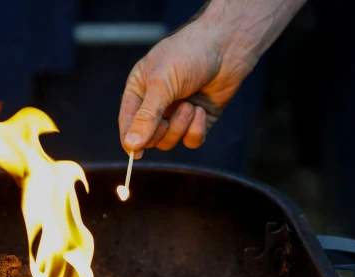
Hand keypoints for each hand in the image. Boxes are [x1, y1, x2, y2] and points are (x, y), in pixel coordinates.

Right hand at [119, 0, 306, 156]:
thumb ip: (146, 116)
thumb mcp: (161, 84)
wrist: (226, 46)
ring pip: (170, 141)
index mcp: (140, 90)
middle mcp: (157, 104)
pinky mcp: (199, 120)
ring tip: (191, 105)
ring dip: (180, 126)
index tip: (135, 152)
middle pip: (149, 137)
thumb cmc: (188, 54)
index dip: (130, 138)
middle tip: (168, 117)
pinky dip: (196, 130)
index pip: (127, 122)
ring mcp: (178, 113)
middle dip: (161, 130)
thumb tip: (131, 144)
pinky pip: (191, 140)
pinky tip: (201, 111)